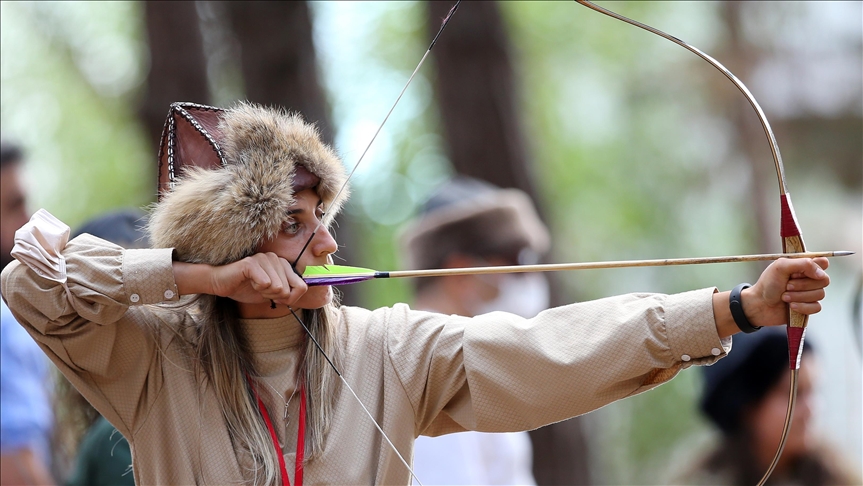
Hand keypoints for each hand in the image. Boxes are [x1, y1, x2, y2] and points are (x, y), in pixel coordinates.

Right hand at [174, 253, 307, 307]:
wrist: (220, 284)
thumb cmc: (245, 288)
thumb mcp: (271, 294)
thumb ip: (288, 293)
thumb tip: (302, 293)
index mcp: (283, 265)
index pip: (302, 287)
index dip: (290, 299)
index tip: (276, 297)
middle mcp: (276, 258)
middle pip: (289, 290)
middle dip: (274, 297)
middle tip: (260, 289)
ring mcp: (264, 258)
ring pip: (278, 287)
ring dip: (264, 292)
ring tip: (253, 284)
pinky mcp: (252, 263)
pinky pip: (265, 283)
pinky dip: (257, 288)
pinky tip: (248, 281)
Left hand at [742, 257, 829, 327]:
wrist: (759, 305)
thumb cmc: (767, 284)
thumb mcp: (780, 267)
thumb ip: (803, 264)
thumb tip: (821, 273)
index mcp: (803, 266)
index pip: (823, 262)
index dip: (816, 268)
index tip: (800, 273)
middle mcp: (808, 278)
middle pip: (824, 280)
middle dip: (803, 285)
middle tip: (787, 285)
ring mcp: (809, 293)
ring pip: (820, 294)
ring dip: (799, 296)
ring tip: (784, 296)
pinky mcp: (808, 306)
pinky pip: (816, 307)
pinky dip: (802, 307)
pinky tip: (791, 306)